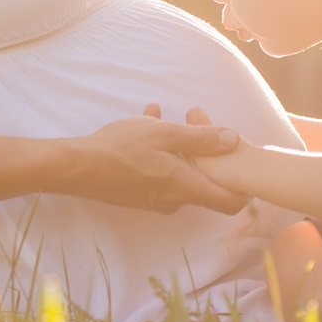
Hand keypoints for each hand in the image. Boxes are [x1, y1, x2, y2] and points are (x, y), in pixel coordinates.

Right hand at [61, 107, 250, 214]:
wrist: (78, 167)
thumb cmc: (121, 149)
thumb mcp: (164, 134)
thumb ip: (201, 138)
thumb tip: (234, 140)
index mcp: (186, 188)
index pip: (230, 203)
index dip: (243, 188)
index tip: (240, 164)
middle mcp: (174, 200)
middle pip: (205, 185)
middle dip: (206, 156)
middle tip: (197, 124)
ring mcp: (156, 200)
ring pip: (180, 174)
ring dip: (180, 148)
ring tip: (165, 117)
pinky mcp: (140, 194)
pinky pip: (161, 173)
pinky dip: (161, 151)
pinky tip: (148, 120)